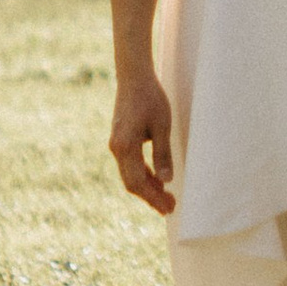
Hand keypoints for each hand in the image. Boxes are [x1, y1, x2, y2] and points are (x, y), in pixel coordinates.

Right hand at [108, 70, 176, 211]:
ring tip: (166, 195)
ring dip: (147, 187)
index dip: (153, 198)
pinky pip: (129, 164)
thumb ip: (162, 154)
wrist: (133, 77)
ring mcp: (116, 144)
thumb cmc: (150, 98)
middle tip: (170, 207)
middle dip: (150, 197)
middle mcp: (116, 149)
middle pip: (131, 183)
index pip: (138, 182)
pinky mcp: (120, 139)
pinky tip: (156, 178)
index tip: (168, 208)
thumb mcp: (162, 126)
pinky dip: (143, 174)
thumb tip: (167, 181)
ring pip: (130, 175)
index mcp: (125, 147)